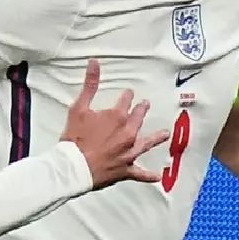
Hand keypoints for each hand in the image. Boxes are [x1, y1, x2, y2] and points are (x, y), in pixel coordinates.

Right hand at [60, 59, 170, 187]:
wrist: (73, 167)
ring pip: (146, 143)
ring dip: (156, 137)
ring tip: (165, 133)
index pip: (125, 100)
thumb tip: (94, 62)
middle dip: (141, 110)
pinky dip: (149, 176)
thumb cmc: (75, 138)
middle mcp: (128, 133)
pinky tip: (158, 176)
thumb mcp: (78, 108)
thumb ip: (89, 85)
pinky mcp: (125, 169)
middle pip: (138, 118)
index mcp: (117, 116)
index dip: (126, 95)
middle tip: (145, 105)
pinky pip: (140, 174)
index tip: (128, 93)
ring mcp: (129, 152)